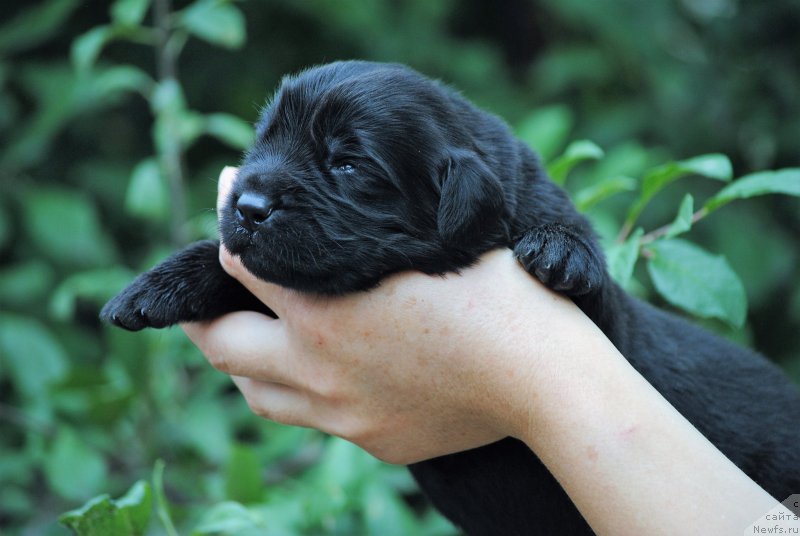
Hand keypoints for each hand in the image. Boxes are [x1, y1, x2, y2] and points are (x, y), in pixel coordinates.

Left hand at [181, 167, 578, 463]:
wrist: (545, 379)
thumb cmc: (494, 297)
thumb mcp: (421, 246)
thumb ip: (360, 234)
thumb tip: (324, 217)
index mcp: (324, 312)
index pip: (238, 262)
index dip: (229, 222)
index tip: (231, 194)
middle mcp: (318, 369)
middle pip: (220, 341)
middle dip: (202, 309)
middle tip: (206, 289)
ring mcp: (341, 414)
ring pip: (255, 393)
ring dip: (243, 360)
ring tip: (252, 334)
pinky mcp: (371, 440)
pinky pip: (310, 417)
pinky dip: (295, 390)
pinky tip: (318, 369)